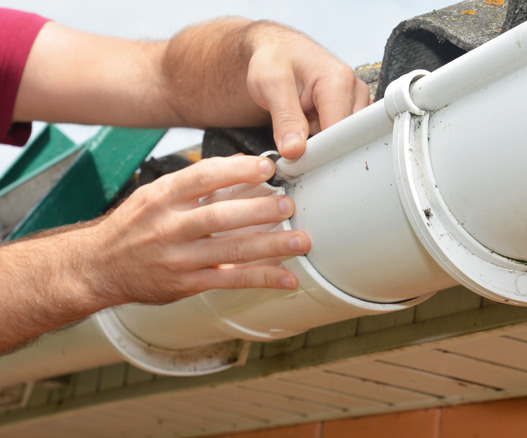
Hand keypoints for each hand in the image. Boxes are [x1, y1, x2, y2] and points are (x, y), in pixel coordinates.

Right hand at [87, 155, 310, 304]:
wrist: (96, 267)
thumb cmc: (133, 227)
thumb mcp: (154, 196)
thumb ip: (194, 185)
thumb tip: (243, 167)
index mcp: (161, 197)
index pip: (202, 177)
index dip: (236, 170)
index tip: (266, 167)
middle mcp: (169, 227)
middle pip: (219, 216)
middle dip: (259, 210)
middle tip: (289, 204)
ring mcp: (178, 258)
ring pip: (230, 250)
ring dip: (270, 246)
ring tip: (300, 240)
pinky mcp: (186, 284)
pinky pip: (230, 281)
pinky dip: (262, 278)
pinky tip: (287, 277)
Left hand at [242, 21, 371, 158]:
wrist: (278, 51)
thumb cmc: (274, 60)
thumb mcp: (269, 84)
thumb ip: (284, 118)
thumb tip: (295, 150)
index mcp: (339, 80)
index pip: (339, 132)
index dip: (319, 151)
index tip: (299, 160)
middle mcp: (355, 89)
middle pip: (347, 138)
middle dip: (322, 148)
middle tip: (297, 144)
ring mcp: (357, 100)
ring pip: (347, 140)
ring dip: (325, 142)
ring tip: (304, 127)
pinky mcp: (354, 109)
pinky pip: (345, 136)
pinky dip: (328, 138)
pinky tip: (313, 126)